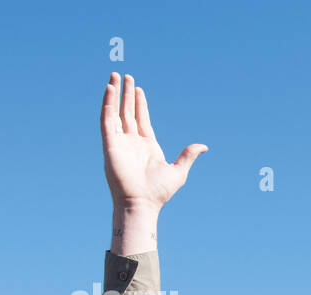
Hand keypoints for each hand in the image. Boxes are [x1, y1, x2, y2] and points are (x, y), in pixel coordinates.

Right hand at [101, 73, 206, 210]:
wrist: (142, 202)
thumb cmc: (159, 192)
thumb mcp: (179, 171)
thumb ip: (188, 155)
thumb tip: (203, 146)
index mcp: (148, 146)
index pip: (142, 119)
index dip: (140, 103)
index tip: (138, 89)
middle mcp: (132, 142)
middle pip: (128, 112)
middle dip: (127, 94)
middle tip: (126, 75)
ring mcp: (120, 141)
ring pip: (116, 112)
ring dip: (115, 94)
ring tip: (115, 76)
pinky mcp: (110, 143)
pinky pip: (107, 119)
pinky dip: (108, 103)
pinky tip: (110, 89)